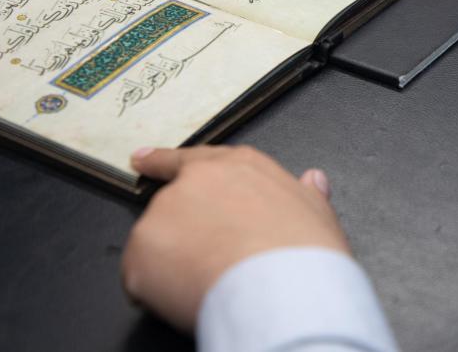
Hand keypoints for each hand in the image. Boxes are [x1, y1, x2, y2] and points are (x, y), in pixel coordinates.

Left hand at [121, 145, 348, 330]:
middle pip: (173, 205)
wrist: (281, 289)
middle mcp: (195, 181)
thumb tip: (313, 180)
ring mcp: (163, 213)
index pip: (192, 159)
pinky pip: (140, 276)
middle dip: (181, 231)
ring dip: (173, 262)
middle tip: (202, 259)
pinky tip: (187, 298)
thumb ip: (305, 194)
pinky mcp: (141, 251)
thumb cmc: (303, 256)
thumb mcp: (317, 214)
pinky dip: (157, 291)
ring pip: (156, 242)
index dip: (163, 161)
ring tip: (210, 282)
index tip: (142, 160)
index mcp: (236, 168)